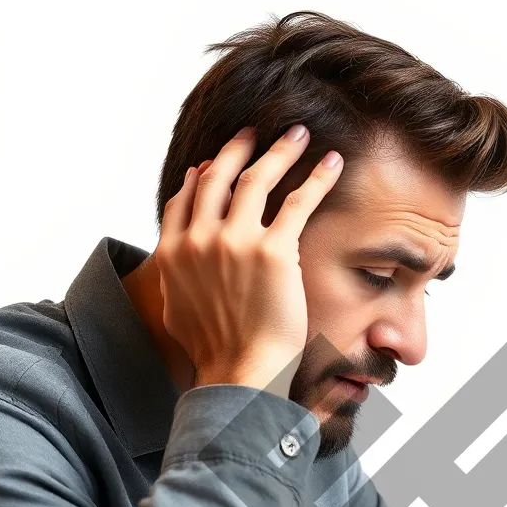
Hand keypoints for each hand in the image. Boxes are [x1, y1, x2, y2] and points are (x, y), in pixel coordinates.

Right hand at [155, 124, 343, 394]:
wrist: (238, 373)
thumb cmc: (214, 354)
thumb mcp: (177, 313)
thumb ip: (176, 280)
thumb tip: (177, 266)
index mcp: (173, 253)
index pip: (185, 199)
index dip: (201, 176)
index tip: (213, 162)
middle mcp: (200, 239)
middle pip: (218, 177)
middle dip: (238, 148)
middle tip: (254, 132)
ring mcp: (235, 241)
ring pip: (257, 179)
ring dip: (279, 150)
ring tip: (298, 134)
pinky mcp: (274, 251)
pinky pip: (298, 202)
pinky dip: (317, 178)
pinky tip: (332, 163)